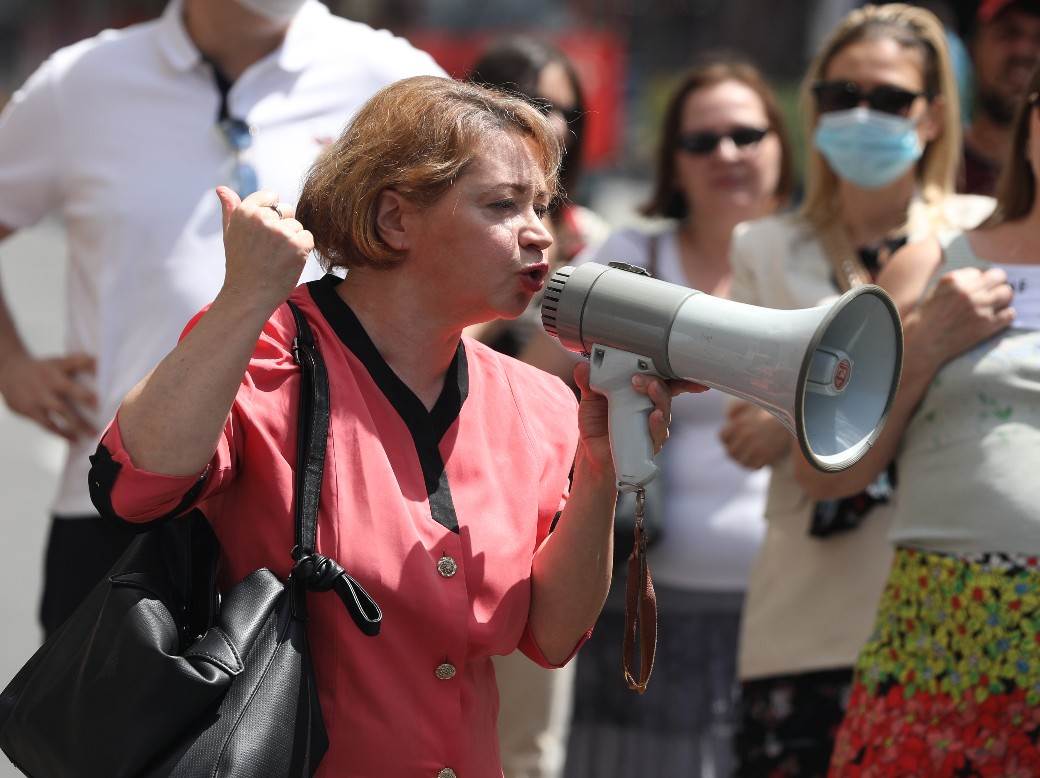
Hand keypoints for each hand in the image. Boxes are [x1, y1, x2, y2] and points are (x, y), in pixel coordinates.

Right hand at [0, 351, 95, 439]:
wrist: (9, 372)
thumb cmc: (44, 369)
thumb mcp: (59, 362)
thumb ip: (81, 363)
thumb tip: (103, 364)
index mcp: (58, 366)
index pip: (76, 362)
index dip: (89, 365)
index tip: (104, 371)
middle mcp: (49, 381)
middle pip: (69, 389)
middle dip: (85, 398)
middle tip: (101, 409)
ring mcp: (39, 396)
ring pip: (60, 410)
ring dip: (77, 423)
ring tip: (92, 434)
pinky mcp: (30, 410)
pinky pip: (47, 424)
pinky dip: (61, 433)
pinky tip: (75, 439)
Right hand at [215, 187, 313, 314]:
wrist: (249, 296)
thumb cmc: (240, 266)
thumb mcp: (230, 234)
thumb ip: (230, 209)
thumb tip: (221, 188)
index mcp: (246, 211)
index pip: (271, 196)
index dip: (271, 214)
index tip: (264, 233)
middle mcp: (263, 218)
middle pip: (287, 210)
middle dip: (283, 226)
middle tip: (269, 249)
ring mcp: (281, 231)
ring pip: (298, 226)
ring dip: (292, 240)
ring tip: (276, 257)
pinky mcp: (298, 244)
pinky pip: (308, 237)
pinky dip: (303, 249)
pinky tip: (288, 261)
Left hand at [573, 361, 706, 474]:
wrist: (592, 453)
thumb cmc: (597, 425)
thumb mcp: (590, 400)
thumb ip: (588, 382)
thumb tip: (583, 367)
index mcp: (639, 393)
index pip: (659, 378)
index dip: (669, 370)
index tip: (672, 361)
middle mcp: (649, 407)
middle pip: (664, 391)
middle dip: (656, 382)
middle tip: (641, 379)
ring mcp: (651, 425)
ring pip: (664, 409)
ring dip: (660, 398)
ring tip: (651, 390)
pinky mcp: (649, 443)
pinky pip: (659, 433)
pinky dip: (658, 424)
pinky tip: (654, 417)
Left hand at [719, 400, 788, 468]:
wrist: (795, 417)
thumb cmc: (772, 409)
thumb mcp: (753, 402)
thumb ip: (737, 408)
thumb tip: (728, 417)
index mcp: (739, 423)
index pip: (722, 437)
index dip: (727, 438)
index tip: (734, 437)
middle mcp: (745, 436)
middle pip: (730, 451)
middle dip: (734, 450)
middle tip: (742, 448)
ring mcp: (756, 447)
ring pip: (740, 461)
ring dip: (743, 459)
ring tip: (749, 454)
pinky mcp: (767, 456)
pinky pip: (752, 467)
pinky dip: (753, 465)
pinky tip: (758, 459)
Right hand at [910, 266, 1014, 371]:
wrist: (922, 344)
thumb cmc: (926, 319)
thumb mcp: (935, 292)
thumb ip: (956, 283)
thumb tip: (978, 278)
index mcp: (953, 281)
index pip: (979, 272)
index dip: (979, 280)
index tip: (977, 288)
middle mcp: (967, 292)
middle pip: (999, 277)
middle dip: (996, 284)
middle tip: (992, 293)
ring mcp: (979, 308)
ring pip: (1007, 293)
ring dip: (1003, 298)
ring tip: (995, 306)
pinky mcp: (986, 326)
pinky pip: (1010, 314)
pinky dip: (1006, 315)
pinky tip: (998, 318)